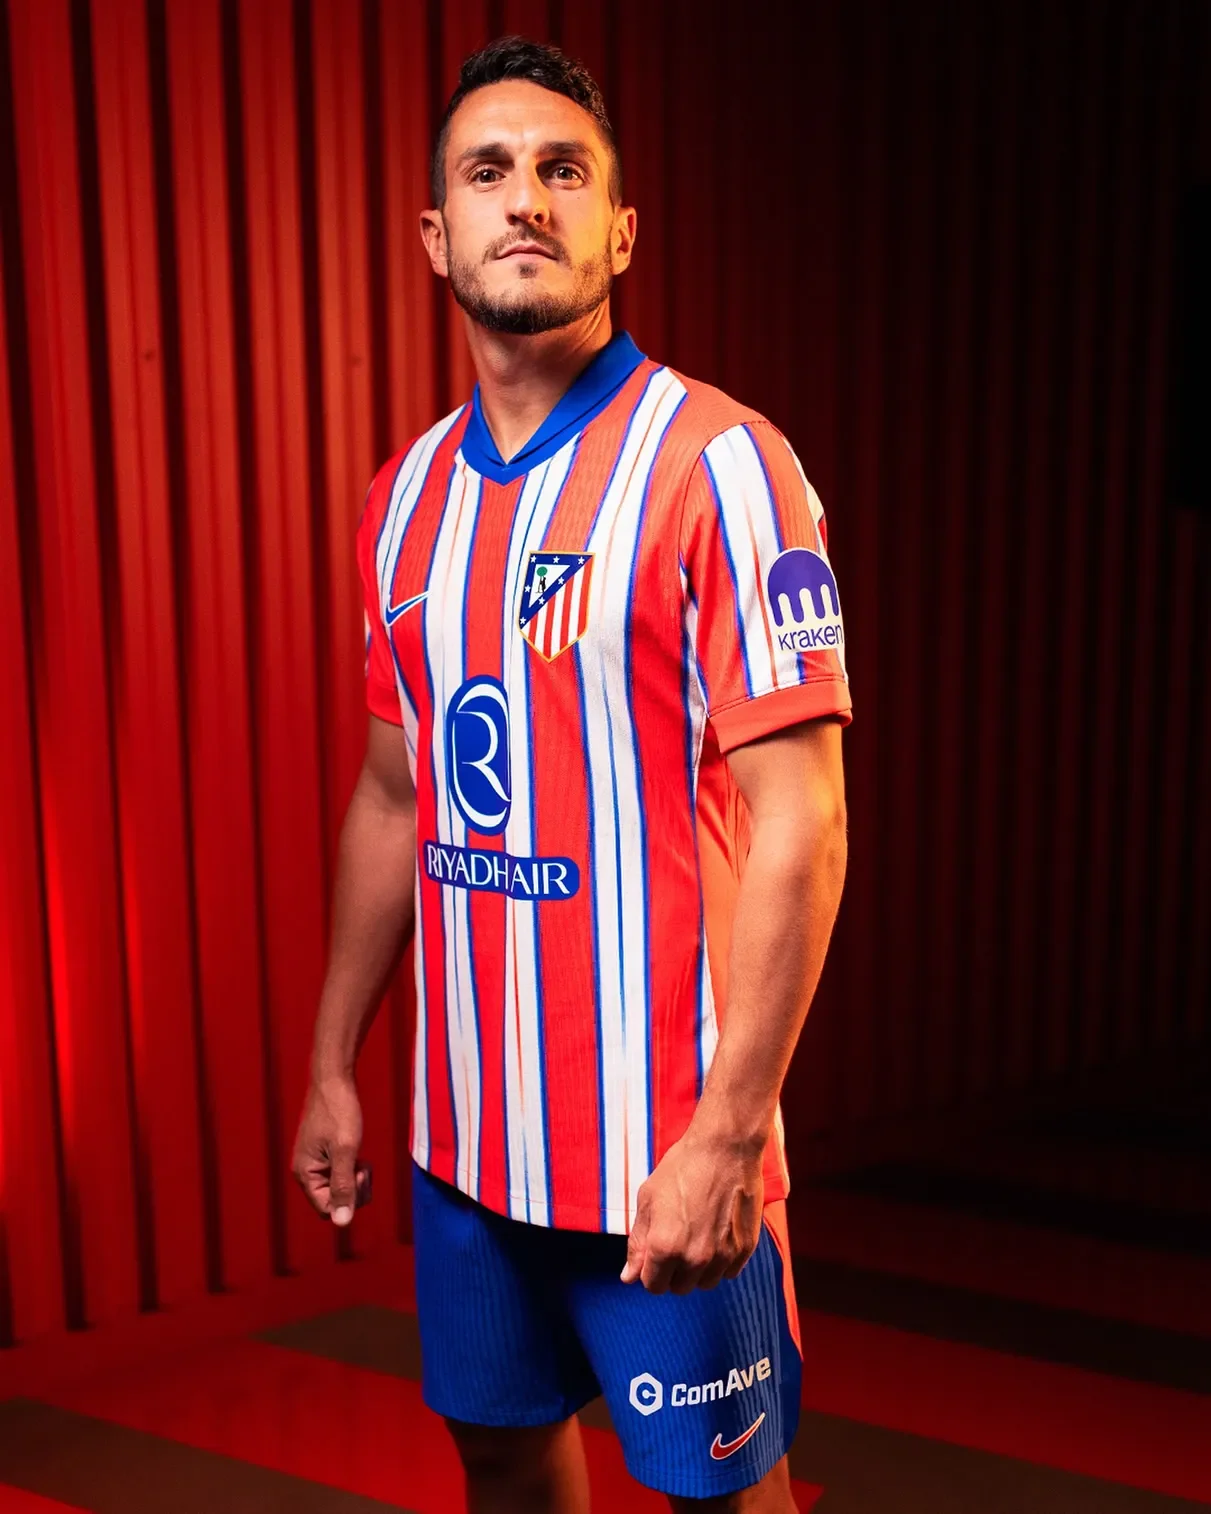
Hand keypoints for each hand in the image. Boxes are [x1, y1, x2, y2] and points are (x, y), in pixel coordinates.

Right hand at [291, 1075, 370, 1225]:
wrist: (334, 1079)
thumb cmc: (339, 1111)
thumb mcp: (346, 1150)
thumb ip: (343, 1186)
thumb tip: (342, 1222)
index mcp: (305, 1173)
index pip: (327, 1210)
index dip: (348, 1199)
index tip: (359, 1174)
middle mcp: (305, 1172)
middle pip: (334, 1202)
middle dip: (353, 1190)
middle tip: (362, 1166)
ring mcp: (314, 1163)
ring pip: (339, 1190)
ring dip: (355, 1180)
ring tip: (361, 1158)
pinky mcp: (324, 1155)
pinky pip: (340, 1176)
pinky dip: (353, 1169)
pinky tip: (358, 1154)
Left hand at [620, 1126, 764, 1294]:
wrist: (725, 1148)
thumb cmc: (683, 1167)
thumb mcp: (648, 1199)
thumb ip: (638, 1242)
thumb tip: (629, 1276)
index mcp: (665, 1247)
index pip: (653, 1285)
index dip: (650, 1270)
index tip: (655, 1254)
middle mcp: (694, 1258)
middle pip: (679, 1287)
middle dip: (673, 1271)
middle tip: (677, 1241)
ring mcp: (723, 1256)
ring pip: (705, 1283)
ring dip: (698, 1269)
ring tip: (697, 1237)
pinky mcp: (745, 1249)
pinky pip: (729, 1272)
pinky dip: (721, 1261)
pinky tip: (717, 1235)